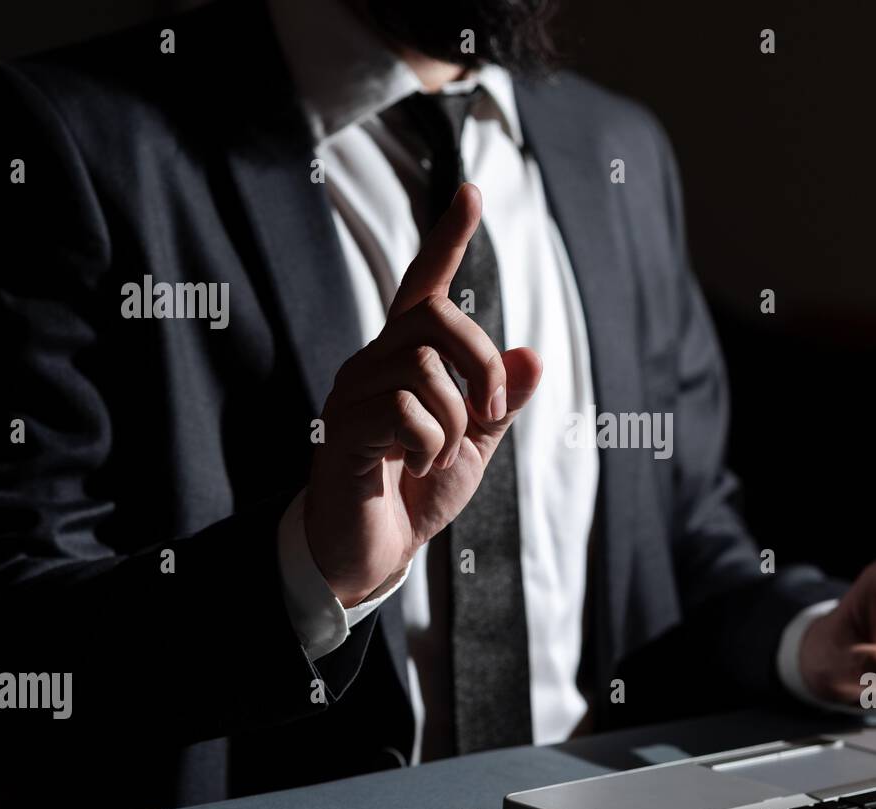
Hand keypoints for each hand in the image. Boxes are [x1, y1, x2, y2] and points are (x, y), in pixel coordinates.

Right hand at [304, 184, 542, 606]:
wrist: (372, 551)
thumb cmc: (416, 492)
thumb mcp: (474, 445)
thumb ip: (500, 403)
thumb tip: (533, 354)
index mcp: (406, 360)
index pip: (425, 286)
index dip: (448, 239)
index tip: (472, 192)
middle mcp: (373, 363)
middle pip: (436, 317)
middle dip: (481, 363)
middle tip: (489, 412)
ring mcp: (353, 392)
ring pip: (425, 367)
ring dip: (455, 420)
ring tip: (440, 455)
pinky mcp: (343, 427)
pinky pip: (404, 410)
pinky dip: (431, 445)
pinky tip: (415, 468)